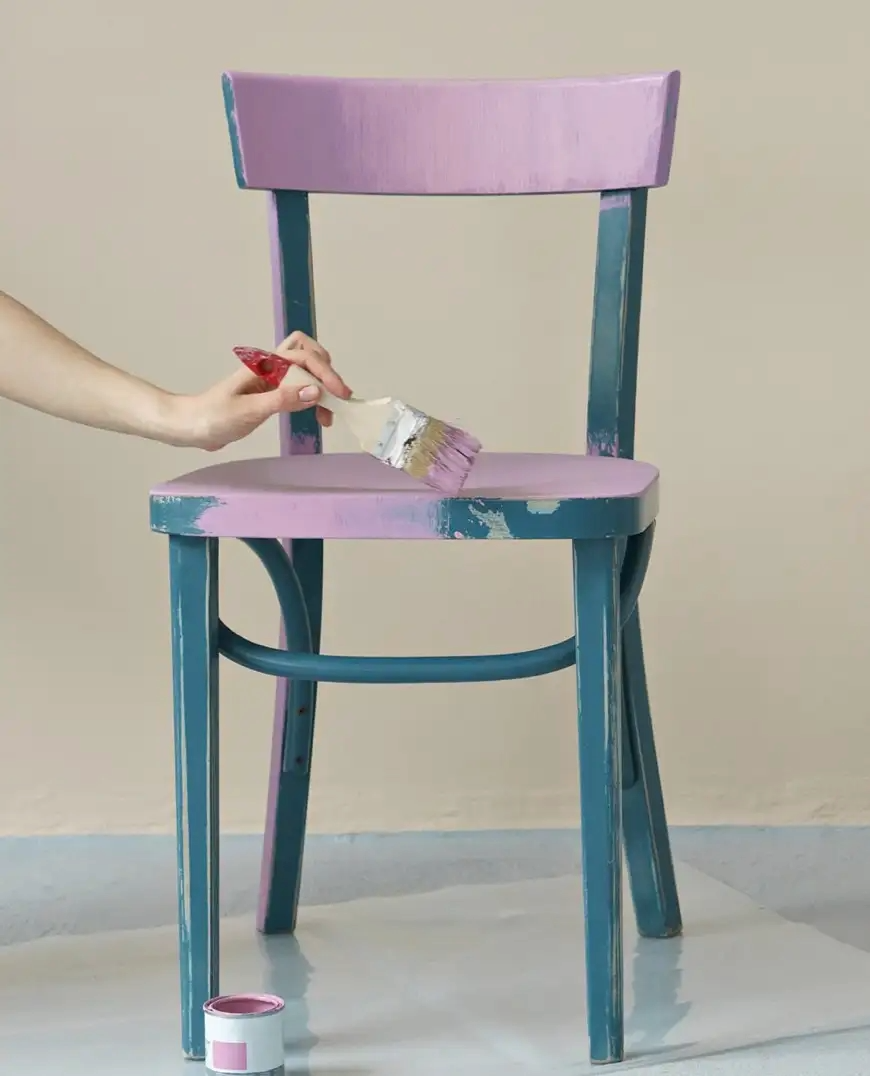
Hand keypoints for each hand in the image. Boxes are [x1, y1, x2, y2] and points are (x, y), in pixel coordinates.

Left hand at [169, 332, 350, 450]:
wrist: (190, 427)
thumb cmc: (213, 417)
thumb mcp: (248, 410)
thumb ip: (282, 400)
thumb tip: (315, 392)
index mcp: (263, 365)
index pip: (303, 358)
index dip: (324, 373)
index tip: (339, 394)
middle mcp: (269, 368)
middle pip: (307, 354)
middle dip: (326, 373)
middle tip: (338, 400)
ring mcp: (270, 381)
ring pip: (305, 371)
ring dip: (321, 386)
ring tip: (329, 413)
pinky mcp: (270, 395)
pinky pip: (298, 388)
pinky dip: (312, 398)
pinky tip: (316, 415)